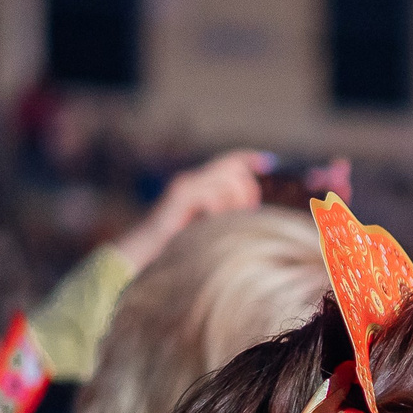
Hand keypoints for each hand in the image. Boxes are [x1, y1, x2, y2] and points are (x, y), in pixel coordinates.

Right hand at [112, 149, 270, 271]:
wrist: (143, 254)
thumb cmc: (177, 245)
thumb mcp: (207, 225)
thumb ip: (224, 213)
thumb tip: (251, 209)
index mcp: (198, 183)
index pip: (228, 161)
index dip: (249, 158)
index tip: (269, 162)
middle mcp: (190, 179)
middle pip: (232, 169)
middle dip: (247, 189)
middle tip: (249, 211)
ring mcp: (183, 187)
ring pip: (225, 182)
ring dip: (235, 203)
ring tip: (229, 221)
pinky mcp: (178, 199)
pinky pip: (211, 196)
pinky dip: (219, 210)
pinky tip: (212, 224)